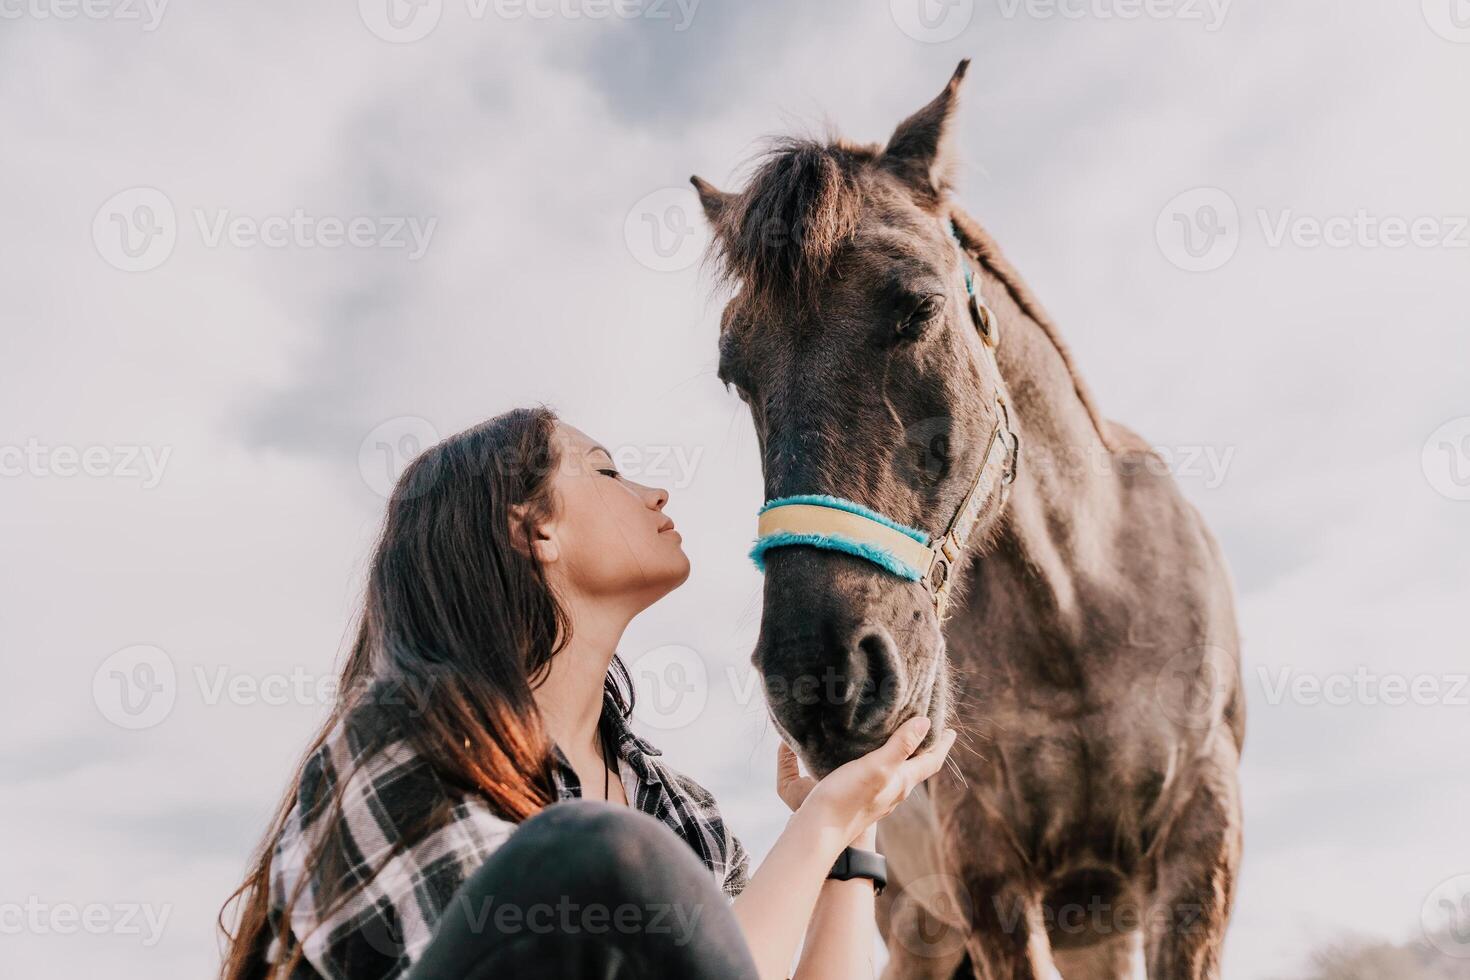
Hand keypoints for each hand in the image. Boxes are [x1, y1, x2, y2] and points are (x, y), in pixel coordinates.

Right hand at [785, 717, 955, 846]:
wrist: (820, 831)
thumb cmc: (847, 798)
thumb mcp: (877, 767)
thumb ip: (901, 746)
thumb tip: (926, 723)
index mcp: (903, 782)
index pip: (932, 761)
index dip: (943, 745)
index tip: (951, 731)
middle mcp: (895, 792)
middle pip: (919, 768)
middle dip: (926, 749)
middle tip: (929, 730)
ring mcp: (879, 799)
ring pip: (900, 774)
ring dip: (906, 756)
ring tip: (902, 739)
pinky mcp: (863, 801)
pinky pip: (883, 778)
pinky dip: (886, 763)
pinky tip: (873, 759)